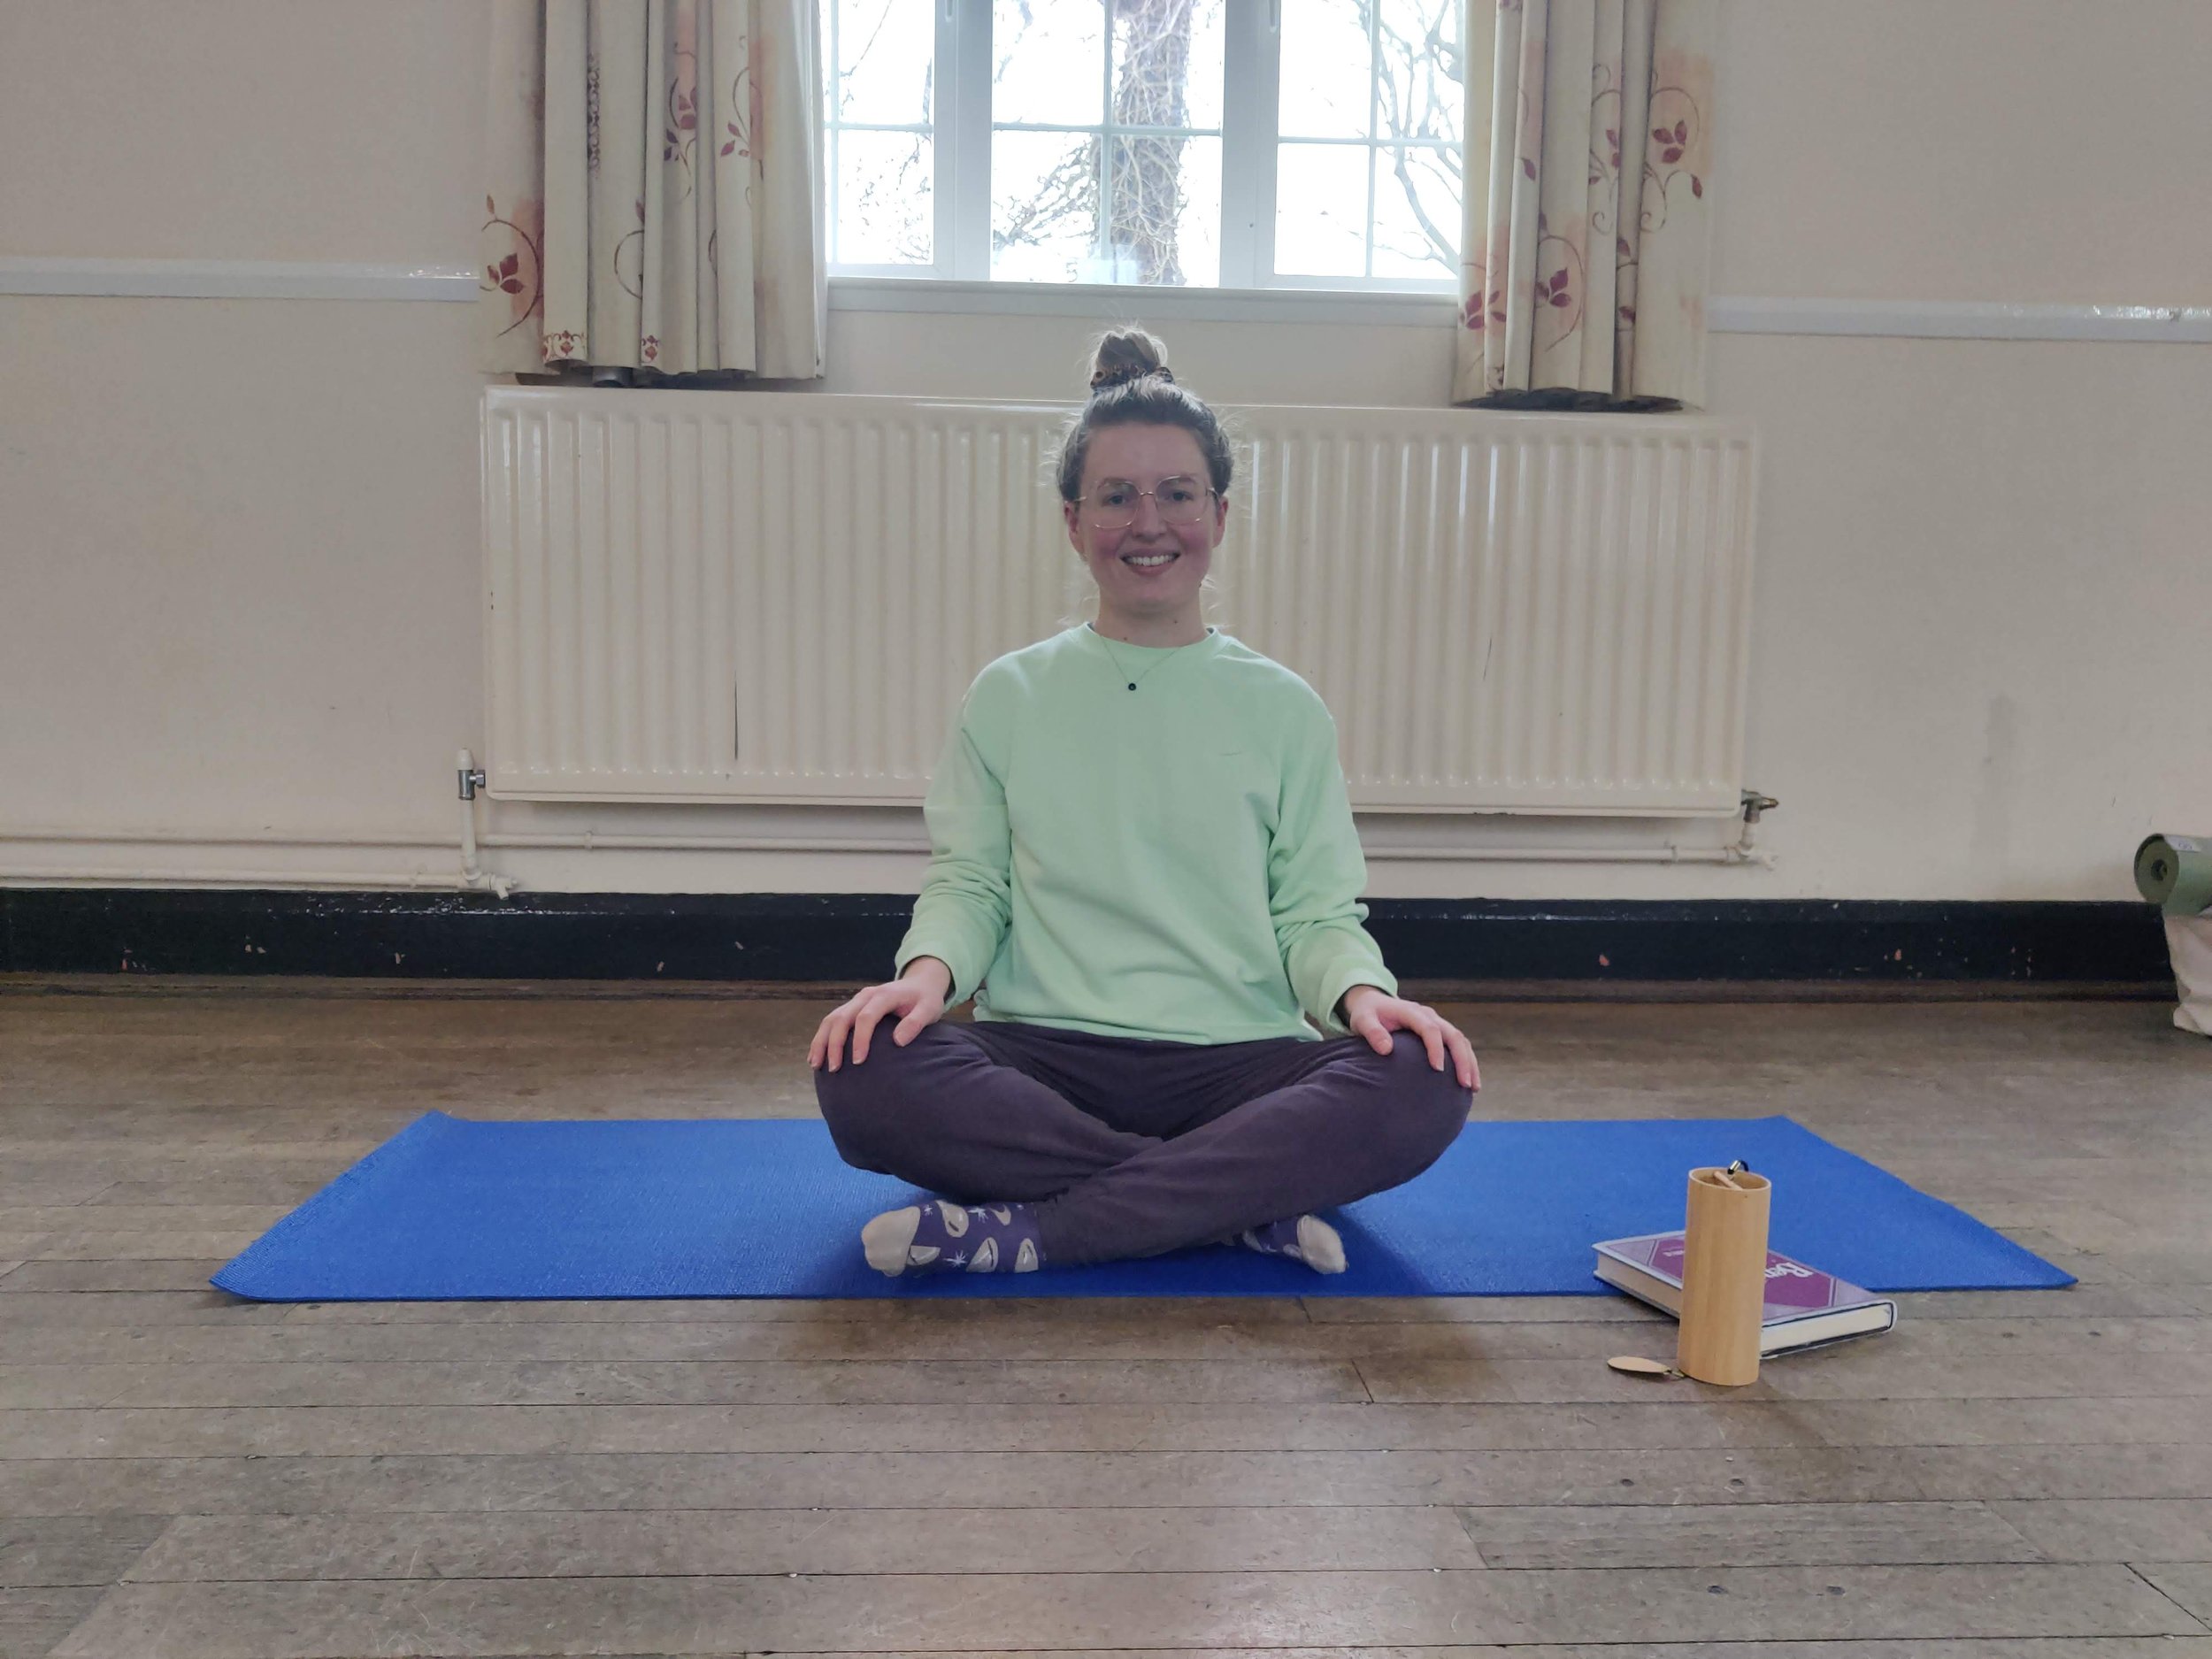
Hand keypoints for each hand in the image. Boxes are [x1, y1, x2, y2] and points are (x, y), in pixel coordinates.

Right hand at [809, 959, 950, 1070]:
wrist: (920, 983)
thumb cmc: (926, 1000)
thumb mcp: (930, 1009)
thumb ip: (916, 1023)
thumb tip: (898, 1041)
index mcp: (884, 995)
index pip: (866, 1017)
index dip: (860, 1039)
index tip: (858, 1062)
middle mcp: (866, 996)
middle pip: (842, 1018)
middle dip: (834, 1044)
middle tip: (834, 1069)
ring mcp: (856, 1000)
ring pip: (831, 1019)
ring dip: (821, 1041)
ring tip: (816, 1064)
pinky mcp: (852, 1007)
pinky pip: (832, 1020)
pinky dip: (822, 1037)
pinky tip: (816, 1055)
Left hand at [1339, 985, 1479, 1090]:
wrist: (1373, 1003)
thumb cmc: (1367, 1014)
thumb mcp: (1363, 1020)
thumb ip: (1372, 1032)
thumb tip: (1387, 1049)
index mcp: (1411, 1012)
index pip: (1430, 1029)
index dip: (1436, 1048)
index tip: (1438, 1069)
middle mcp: (1428, 1015)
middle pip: (1453, 1035)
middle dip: (1462, 1059)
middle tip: (1465, 1084)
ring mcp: (1437, 1022)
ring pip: (1460, 1040)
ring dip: (1469, 1062)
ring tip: (1473, 1087)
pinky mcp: (1439, 1031)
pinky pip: (1458, 1045)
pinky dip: (1466, 1061)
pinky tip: (1469, 1080)